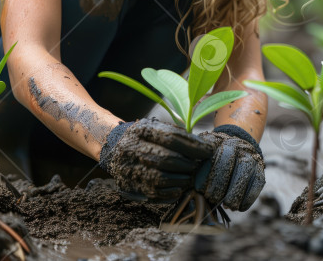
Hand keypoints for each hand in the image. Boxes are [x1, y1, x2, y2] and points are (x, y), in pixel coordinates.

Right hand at [99, 118, 214, 202]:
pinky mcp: (128, 186)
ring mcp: (128, 169)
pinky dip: (170, 193)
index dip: (193, 146)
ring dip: (180, 179)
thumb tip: (204, 147)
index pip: (171, 138)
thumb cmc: (145, 138)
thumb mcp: (157, 128)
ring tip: (189, 177)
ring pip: (159, 178)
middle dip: (187, 164)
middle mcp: (131, 148)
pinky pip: (153, 194)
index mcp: (141, 130)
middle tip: (198, 166)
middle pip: (165, 159)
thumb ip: (178, 135)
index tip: (208, 152)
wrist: (114, 148)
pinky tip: (179, 188)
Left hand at [195, 125, 264, 211]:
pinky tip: (239, 208)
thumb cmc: (212, 158)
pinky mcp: (260, 168)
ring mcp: (249, 156)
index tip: (200, 190)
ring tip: (227, 206)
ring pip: (244, 173)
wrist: (237, 144)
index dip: (205, 176)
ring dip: (235, 194)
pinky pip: (257, 183)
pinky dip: (248, 198)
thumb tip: (189, 189)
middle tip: (212, 199)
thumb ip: (194, 168)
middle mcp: (234, 145)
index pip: (210, 157)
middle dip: (219, 185)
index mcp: (216, 141)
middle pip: (227, 163)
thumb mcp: (201, 157)